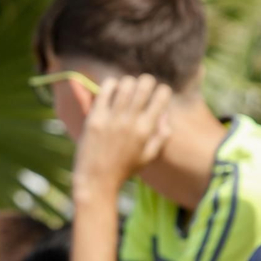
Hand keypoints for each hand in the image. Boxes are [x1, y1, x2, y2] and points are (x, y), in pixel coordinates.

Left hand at [71, 75, 172, 200]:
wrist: (97, 180)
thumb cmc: (124, 169)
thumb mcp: (149, 157)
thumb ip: (161, 136)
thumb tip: (165, 116)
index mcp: (146, 130)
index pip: (161, 97)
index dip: (163, 90)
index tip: (159, 93)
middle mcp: (131, 121)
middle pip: (144, 84)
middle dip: (147, 81)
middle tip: (143, 86)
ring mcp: (112, 118)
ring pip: (125, 84)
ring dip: (129, 82)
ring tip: (127, 89)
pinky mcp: (95, 117)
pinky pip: (105, 90)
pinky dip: (111, 84)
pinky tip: (112, 90)